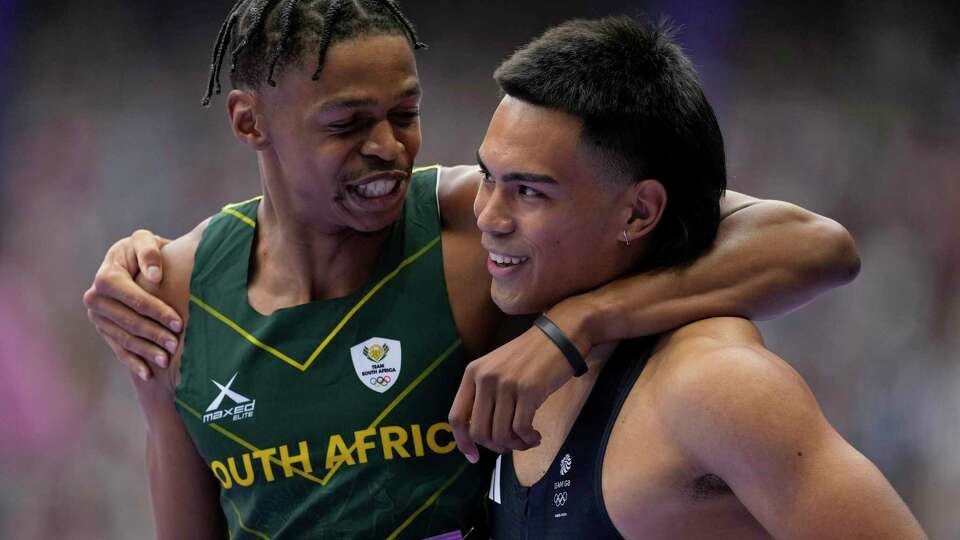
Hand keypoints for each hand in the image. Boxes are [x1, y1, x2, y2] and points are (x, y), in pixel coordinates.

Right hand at [82, 230, 179, 379]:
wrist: (133, 263)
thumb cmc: (144, 251)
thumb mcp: (145, 241)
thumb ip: (148, 252)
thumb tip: (154, 275)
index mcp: (106, 276)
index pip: (133, 298)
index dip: (156, 311)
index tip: (178, 322)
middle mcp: (96, 299)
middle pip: (128, 322)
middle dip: (154, 334)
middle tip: (176, 345)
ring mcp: (99, 318)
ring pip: (124, 338)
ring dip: (146, 351)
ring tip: (167, 360)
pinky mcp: (104, 330)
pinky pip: (118, 349)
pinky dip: (133, 362)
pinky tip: (148, 374)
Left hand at [448, 314, 589, 461]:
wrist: (560, 335)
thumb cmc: (530, 356)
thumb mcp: (497, 368)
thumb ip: (484, 395)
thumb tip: (480, 435)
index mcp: (472, 373)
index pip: (456, 417)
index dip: (463, 442)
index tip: (474, 458)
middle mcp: (485, 378)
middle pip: (479, 432)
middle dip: (496, 446)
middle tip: (512, 445)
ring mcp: (506, 384)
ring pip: (501, 434)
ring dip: (515, 445)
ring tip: (527, 440)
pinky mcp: (528, 391)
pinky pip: (521, 429)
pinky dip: (528, 440)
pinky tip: (536, 436)